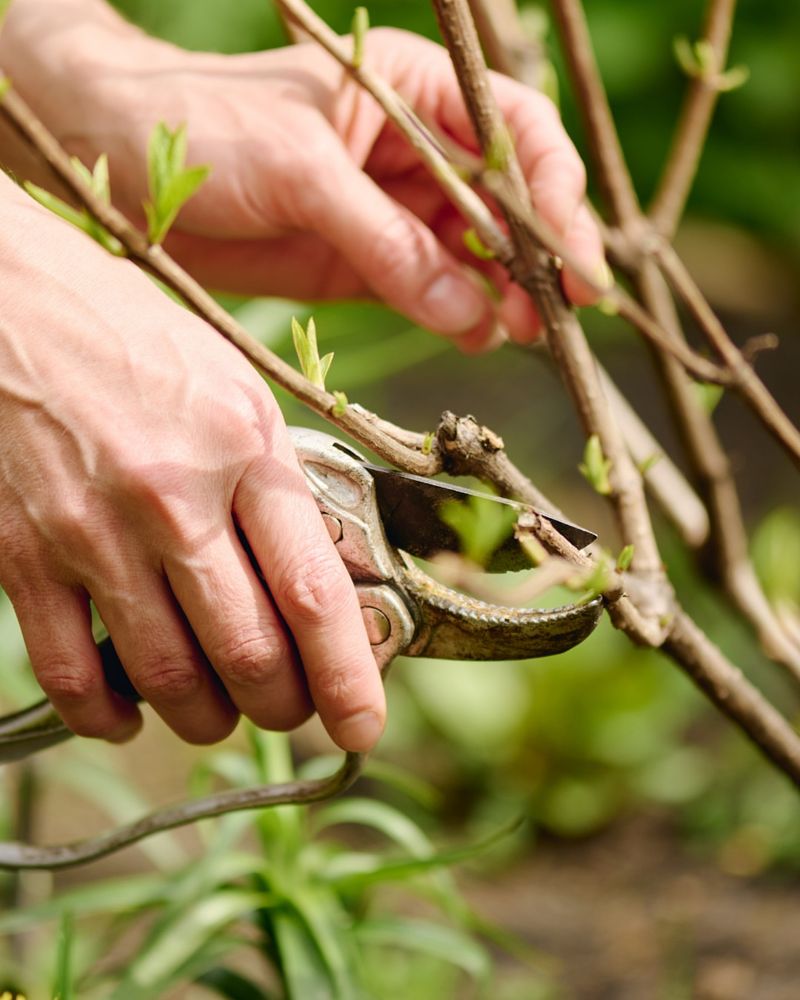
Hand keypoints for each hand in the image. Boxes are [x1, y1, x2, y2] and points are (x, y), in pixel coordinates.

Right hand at [0, 177, 384, 750]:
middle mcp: (172, 496)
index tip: (363, 727)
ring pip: (168, 677)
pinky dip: (109, 714)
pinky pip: (72, 672)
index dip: (348, 678)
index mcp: (243, 446)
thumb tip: (317, 579)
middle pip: (248, 653)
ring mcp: (90, 530)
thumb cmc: (131, 337)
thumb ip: (277, 484)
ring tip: (219, 713)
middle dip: (282, 706)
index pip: (314, 592)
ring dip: (206, 718)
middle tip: (289, 709)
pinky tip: (130, 712)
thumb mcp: (233, 389)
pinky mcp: (19, 552)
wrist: (5, 298)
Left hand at [12, 18, 604, 352]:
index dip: (554, 195)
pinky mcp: (369, 267)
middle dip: (542, 254)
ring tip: (525, 330)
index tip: (573, 259)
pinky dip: (463, 318)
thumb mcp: (302, 171)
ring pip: (479, 256)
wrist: (120, 169)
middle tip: (561, 311)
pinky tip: (480, 335)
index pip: (516, 135)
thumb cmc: (202, 130)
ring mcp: (396, 214)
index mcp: (413, 92)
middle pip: (511, 203)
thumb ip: (388, 242)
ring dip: (510, 294)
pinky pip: (434, 294)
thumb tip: (474, 312)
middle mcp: (418, 152)